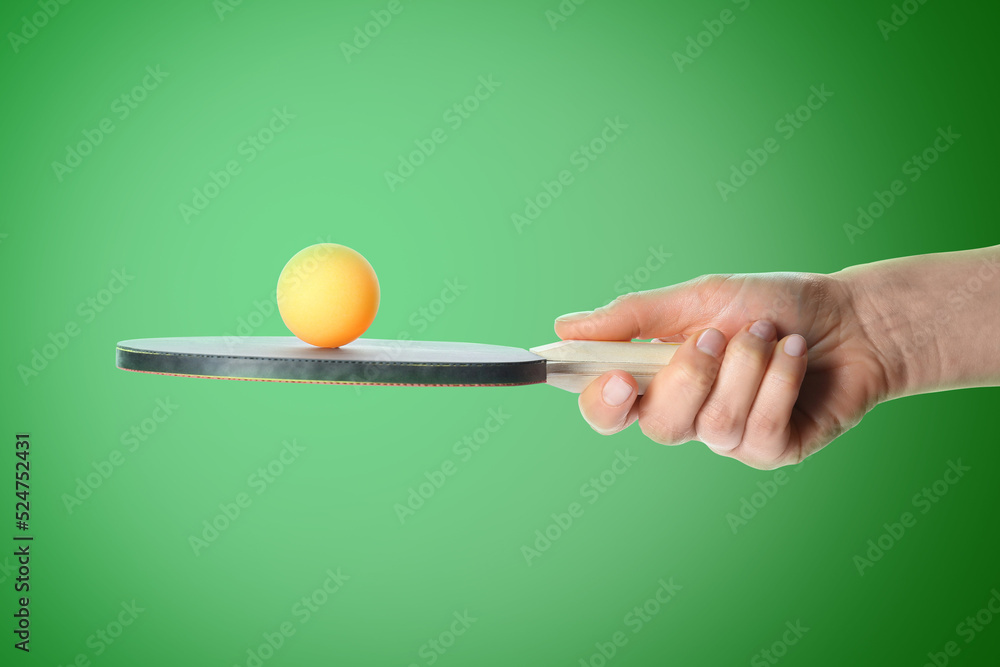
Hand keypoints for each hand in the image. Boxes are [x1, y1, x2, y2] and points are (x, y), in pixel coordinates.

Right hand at [555, 273, 890, 468]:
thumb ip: (634, 316)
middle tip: (720, 334)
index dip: (602, 403)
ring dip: (748, 366)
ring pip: (715, 424)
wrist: (852, 317)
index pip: (607, 408)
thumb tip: (565, 327)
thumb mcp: (699, 297)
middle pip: (659, 426)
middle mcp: (688, 413)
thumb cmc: (772, 303)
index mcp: (658, 376)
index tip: (617, 378)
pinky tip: (797, 355)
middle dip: (691, 376)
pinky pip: (761, 429)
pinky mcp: (772, 451)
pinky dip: (781, 380)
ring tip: (772, 334)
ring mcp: (730, 437)